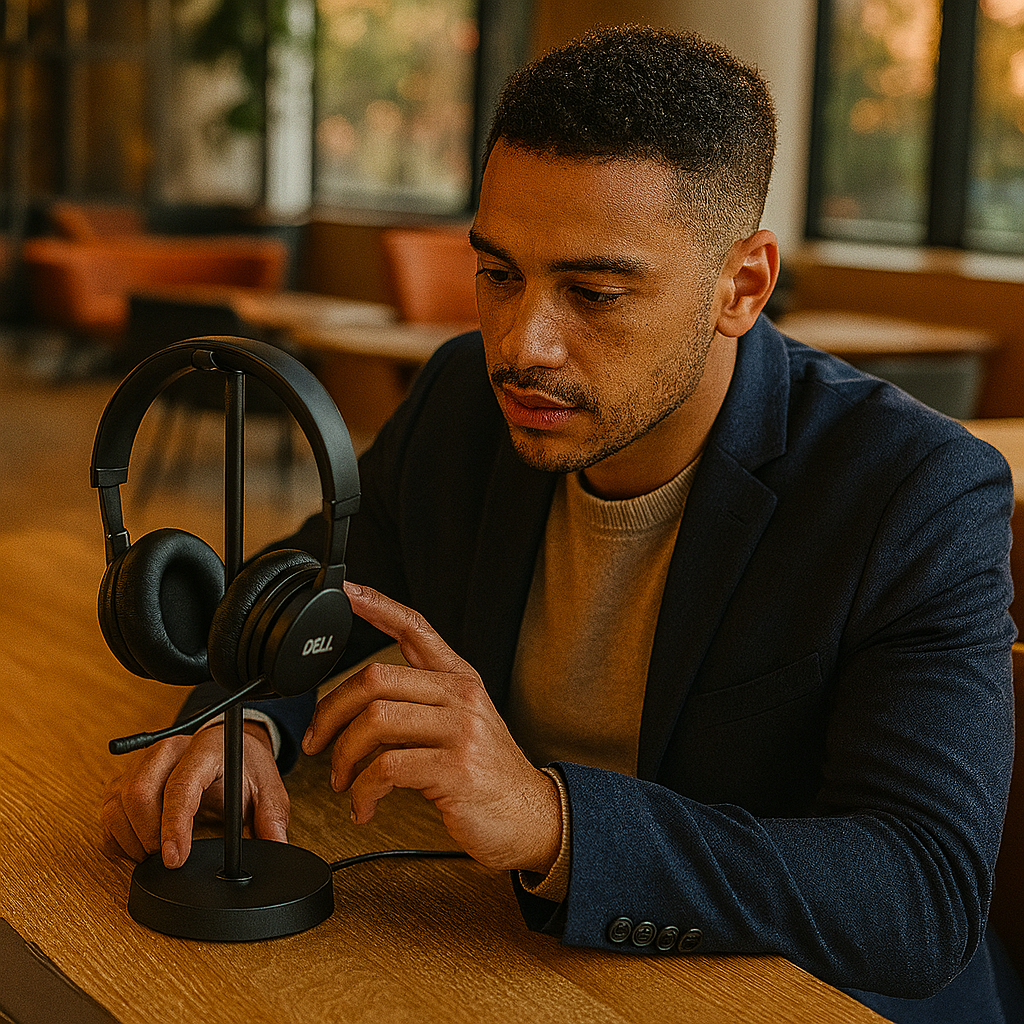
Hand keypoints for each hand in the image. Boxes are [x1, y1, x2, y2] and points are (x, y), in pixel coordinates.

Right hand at [100, 720, 289, 868]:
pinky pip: (108, 811)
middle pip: (139, 793)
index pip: (181, 785)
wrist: (228, 747)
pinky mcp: (126, 778)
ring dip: (131, 839)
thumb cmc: (245, 767)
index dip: (174, 826)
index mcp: (206, 748)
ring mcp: (144, 762)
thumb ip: (272, 817)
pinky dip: (118, 837)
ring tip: (156, 855)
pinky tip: (140, 846)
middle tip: (168, 860)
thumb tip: (276, 846)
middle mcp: (169, 750)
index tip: (174, 859)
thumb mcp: (268, 788)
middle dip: (149, 837)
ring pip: (117, 803)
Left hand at [302, 582, 561, 873]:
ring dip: (344, 756)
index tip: (345, 591)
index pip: (415, 627)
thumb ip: (420, 704)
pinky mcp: (456, 769)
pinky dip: (362, 791)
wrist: (531, 817)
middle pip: (376, 678)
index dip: (378, 605)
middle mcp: (460, 695)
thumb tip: (359, 704)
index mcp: (458, 679)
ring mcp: (461, 730)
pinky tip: (364, 806)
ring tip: (342, 781)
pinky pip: (387, 769)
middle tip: (318, 741)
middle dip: (331, 712)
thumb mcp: (461, 723)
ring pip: (375, 721)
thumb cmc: (487, 774)